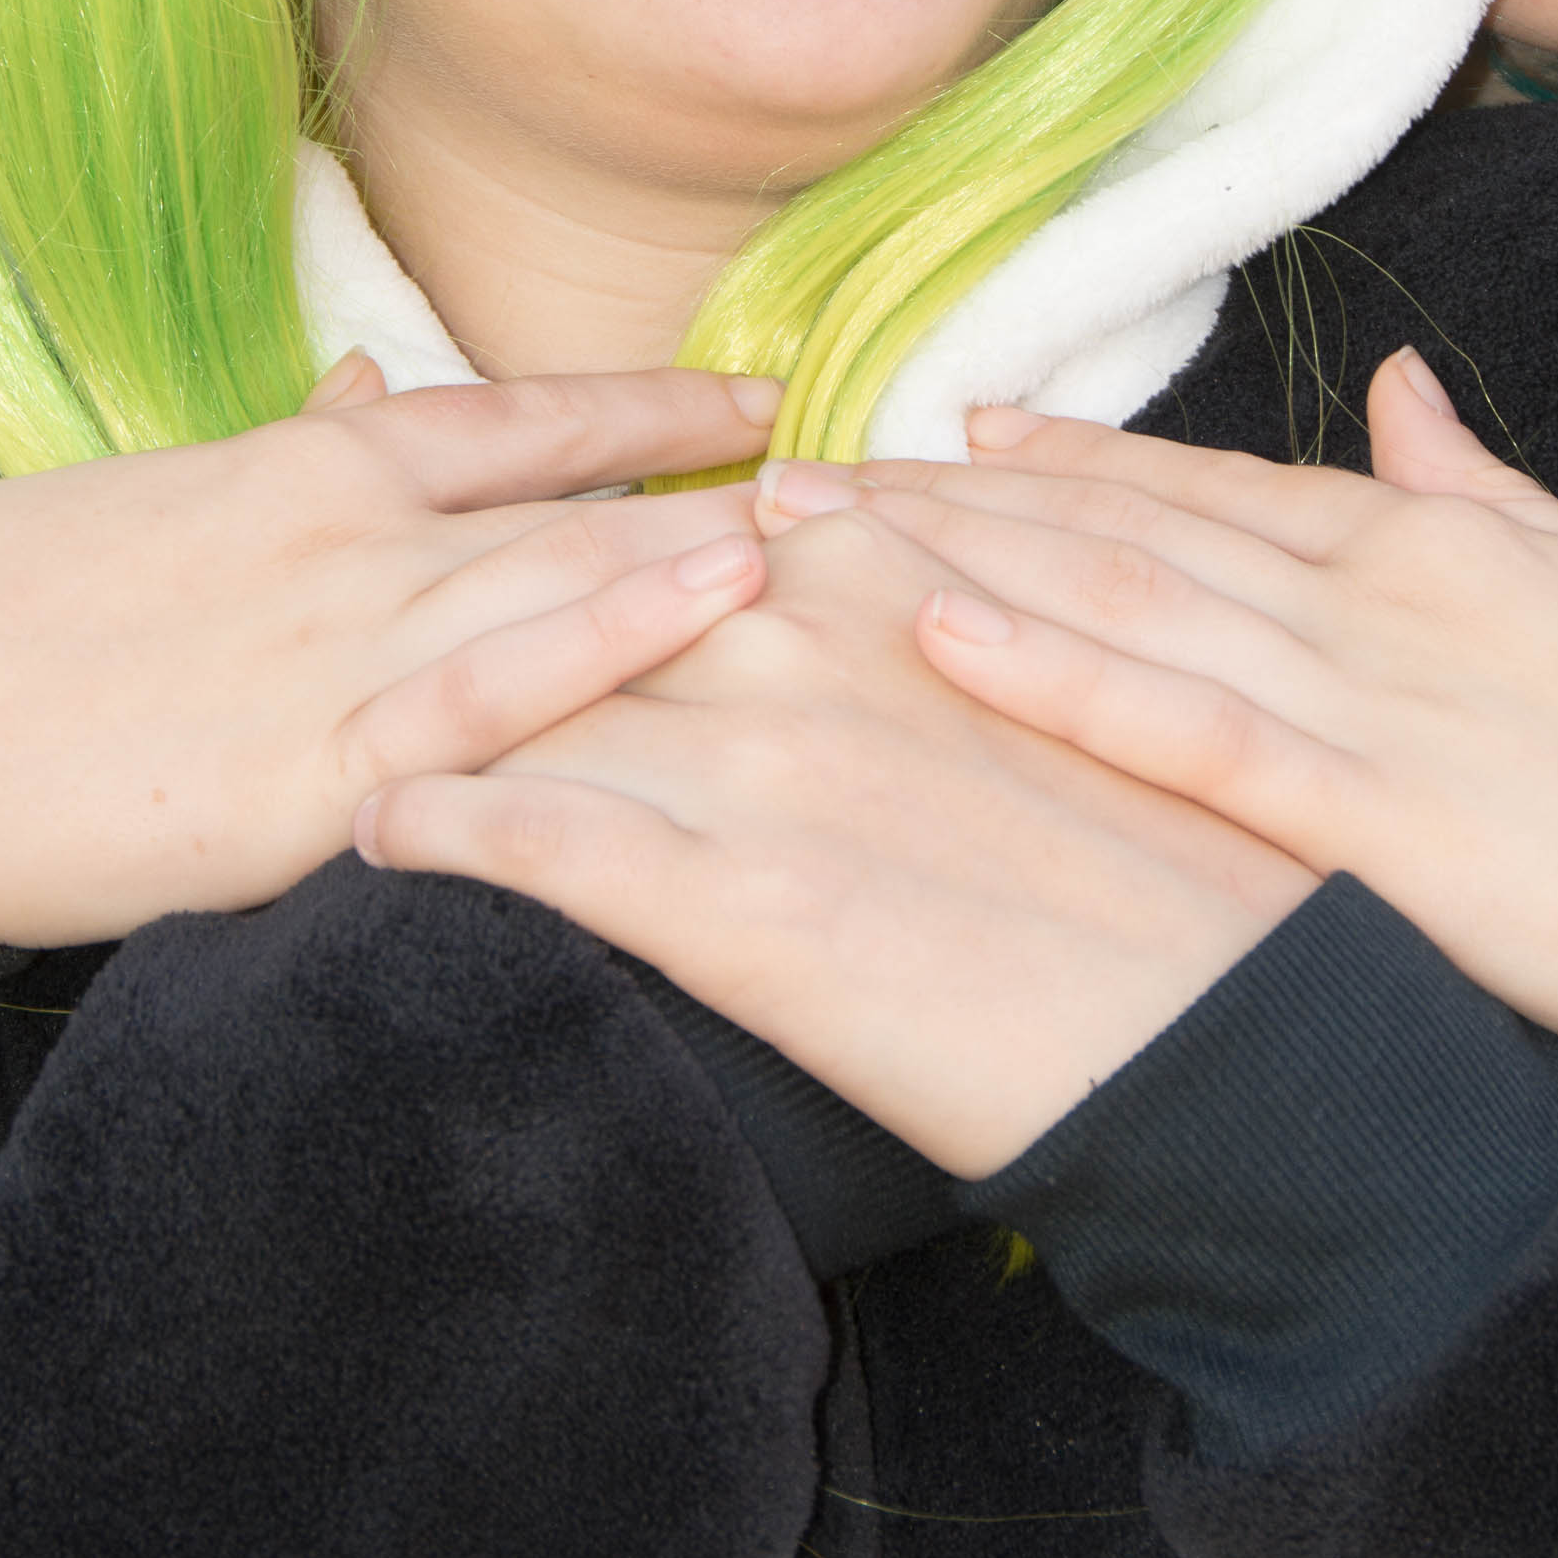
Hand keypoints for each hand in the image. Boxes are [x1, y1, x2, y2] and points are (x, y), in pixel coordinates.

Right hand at [0, 357, 779, 946]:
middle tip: (894, 493)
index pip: (520, 420)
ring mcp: (329, 646)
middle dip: (741, 501)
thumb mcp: (162, 507)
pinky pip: (475, 711)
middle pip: (583, 504)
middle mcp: (346, 537)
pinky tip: (691, 636)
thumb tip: (359, 379)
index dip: (653, 407)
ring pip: (557, 588)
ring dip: (708, 569)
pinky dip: (587, 665)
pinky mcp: (297, 768)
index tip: (776, 394)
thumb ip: (289, 458)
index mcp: (308, 470)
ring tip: (851, 542)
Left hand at [356, 498, 1310, 1175]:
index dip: (588, 543)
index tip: (512, 552)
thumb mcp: (1068, 689)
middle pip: (579, 588)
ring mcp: (764, 761)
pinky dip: (443, 830)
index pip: (686, 522)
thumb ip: (942, 609)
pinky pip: (540, 841)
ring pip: (535, 695)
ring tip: (327, 730)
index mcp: (891, 575)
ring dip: (420, 708)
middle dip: (470, 608)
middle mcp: (810, 635)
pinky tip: (380, 836)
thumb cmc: (1175, 873)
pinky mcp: (734, 902)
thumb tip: (838, 560)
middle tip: (358, 629)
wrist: (1230, 1034)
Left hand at [855, 356, 1557, 1179]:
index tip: (932, 434)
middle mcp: (1389, 596)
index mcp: (1447, 552)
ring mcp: (1384, 697)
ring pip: (1122, 603)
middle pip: (1123, 534)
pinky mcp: (1392, 816)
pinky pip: (1191, 732)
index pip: (1214, 494)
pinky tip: (942, 636)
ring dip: (947, 563)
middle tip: (775, 471)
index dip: (1063, 466)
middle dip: (942, 505)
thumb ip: (1489, 497)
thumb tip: (1401, 399)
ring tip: (794, 533)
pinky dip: (1062, 676)